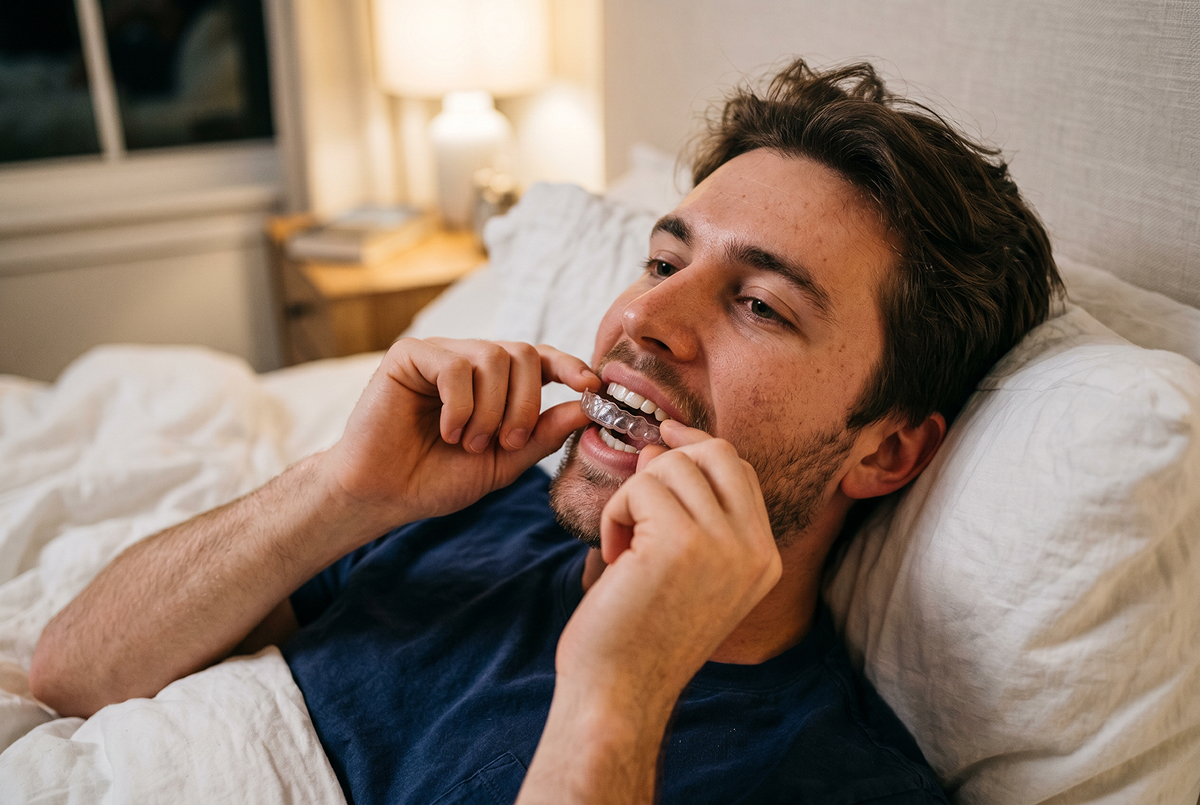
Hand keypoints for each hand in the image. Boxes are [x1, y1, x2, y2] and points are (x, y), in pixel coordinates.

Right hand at [321, 338, 598, 532]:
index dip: (570, 366)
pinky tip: (447, 431)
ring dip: (489, 410)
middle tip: (506, 442)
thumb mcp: (504, 461)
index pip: (543, 359)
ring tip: (468, 443)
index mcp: (498, 383)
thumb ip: (544, 433)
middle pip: (523, 354)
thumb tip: (588, 406)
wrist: (384, 494)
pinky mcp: (410, 354)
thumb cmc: (439, 478)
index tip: (591, 387)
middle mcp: (472, 360)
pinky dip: (460, 406)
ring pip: (492, 357)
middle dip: (524, 404)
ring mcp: (441, 353)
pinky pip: (454, 366)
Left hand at [556, 421, 781, 704]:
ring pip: (671, 467)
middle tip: (634, 502)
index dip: (698, 448)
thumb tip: (662, 446)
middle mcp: (754, 550)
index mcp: (764, 559)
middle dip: (666, 464)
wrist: (618, 695)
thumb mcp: (682, 567)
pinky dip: (614, 515)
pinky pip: (639, 488)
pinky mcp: (680, 543)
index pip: (740, 471)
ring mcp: (722, 545)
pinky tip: (613, 557)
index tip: (663, 443)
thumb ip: (687, 509)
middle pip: (716, 454)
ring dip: (631, 498)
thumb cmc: (639, 634)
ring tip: (622, 547)